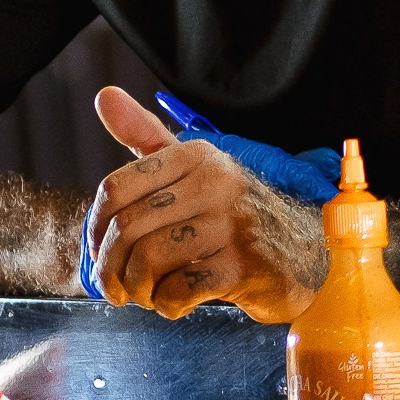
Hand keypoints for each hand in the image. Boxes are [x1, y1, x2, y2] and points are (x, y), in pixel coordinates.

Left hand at [84, 88, 325, 322]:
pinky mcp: (245, 266)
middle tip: (114, 286)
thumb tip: (103, 96)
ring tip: (145, 294)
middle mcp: (216, 183)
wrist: (304, 254)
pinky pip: (180, 289)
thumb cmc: (233, 215)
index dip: (95, 228)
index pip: (115, 188)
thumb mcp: (193, 170)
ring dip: (137, 288)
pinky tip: (174, 302)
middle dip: (110, 267)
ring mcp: (233, 224)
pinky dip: (166, 303)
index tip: (99, 250)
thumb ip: (146, 137)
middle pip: (128, 227)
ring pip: (150, 259)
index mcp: (196, 156)